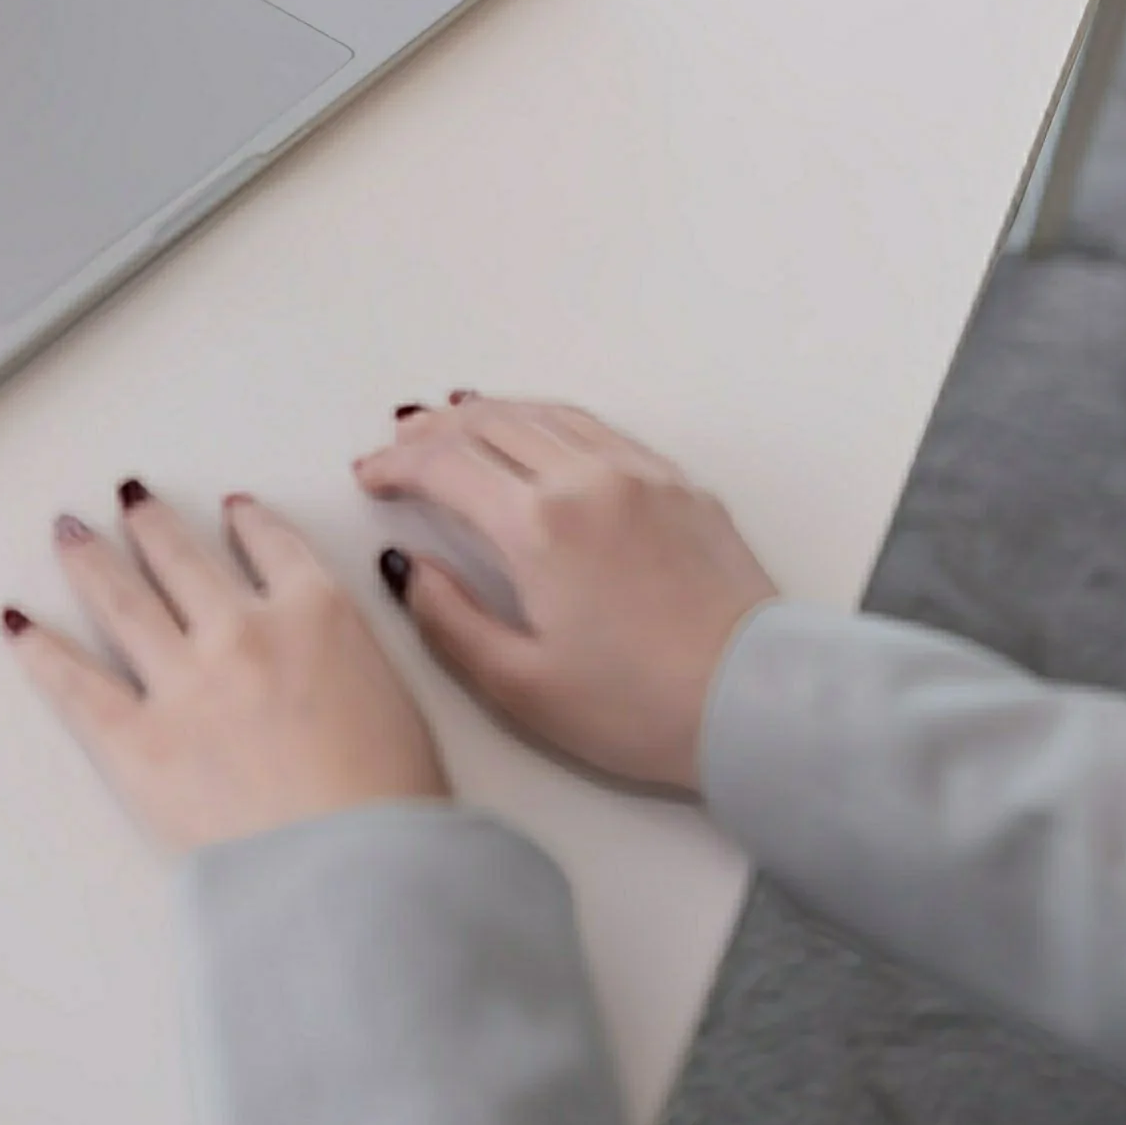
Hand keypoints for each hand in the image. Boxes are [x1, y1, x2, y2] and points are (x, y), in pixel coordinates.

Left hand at [9, 483, 447, 854]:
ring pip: (124, 600)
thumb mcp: (402, 705)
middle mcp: (244, 631)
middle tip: (130, 500)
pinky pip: (74, 684)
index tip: (232, 511)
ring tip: (68, 532)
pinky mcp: (137, 743)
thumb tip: (325, 656)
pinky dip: (39, 649)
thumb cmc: (396, 810)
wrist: (357, 875)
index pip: (276, 549)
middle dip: (152, 525)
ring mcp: (186, 683)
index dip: (250, 525)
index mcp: (319, 617)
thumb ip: (353, 660)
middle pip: (185, 561)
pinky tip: (17, 622)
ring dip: (91, 559)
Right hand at [355, 397, 777, 793]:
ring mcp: (640, 475)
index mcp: (539, 526)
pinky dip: (550, 420)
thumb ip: (448, 619)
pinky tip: (538, 433)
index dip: (396, 465)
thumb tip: (407, 568)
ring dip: (490, 414)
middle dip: (434, 430)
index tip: (369, 477)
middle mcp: (588, 480)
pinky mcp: (680, 486)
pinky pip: (599, 428)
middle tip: (399, 445)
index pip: (445, 466)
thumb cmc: (640, 710)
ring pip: (546, 415)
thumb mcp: (520, 686)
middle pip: (491, 424)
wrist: (756, 704)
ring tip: (453, 423)